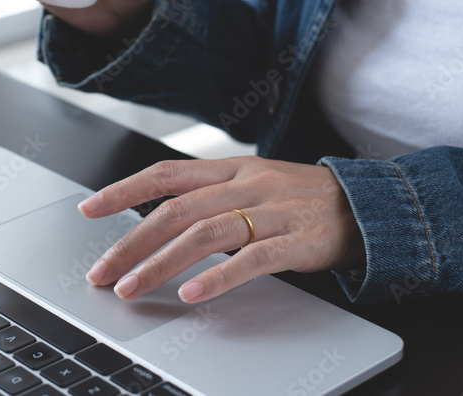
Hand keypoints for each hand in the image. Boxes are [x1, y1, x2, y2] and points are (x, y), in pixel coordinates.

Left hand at [78, 156, 364, 302]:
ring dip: (161, 263)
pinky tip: (191, 294)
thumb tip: (158, 219)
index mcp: (231, 168)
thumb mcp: (254, 184)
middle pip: (176, 210)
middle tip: (101, 271)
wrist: (373, 205)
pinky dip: (218, 278)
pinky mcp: (298, 240)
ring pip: (205, 234)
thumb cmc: (303, 199)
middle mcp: (247, 184)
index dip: (124, 190)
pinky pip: (252, 259)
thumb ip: (211, 196)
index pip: (166, 174)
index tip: (90, 209)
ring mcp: (273, 211)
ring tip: (132, 288)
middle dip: (131, 242)